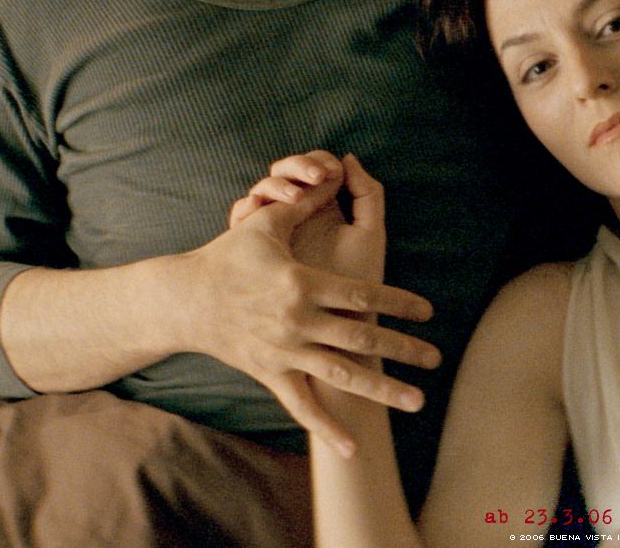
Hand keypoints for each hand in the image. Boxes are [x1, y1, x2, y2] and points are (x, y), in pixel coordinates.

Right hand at [173, 152, 438, 454]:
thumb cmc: (229, 256)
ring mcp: (284, 352)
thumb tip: (338, 171)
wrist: (183, 300)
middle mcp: (297, 321)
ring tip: (417, 401)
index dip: (397, 304)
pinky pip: (301, 406)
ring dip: (382, 390)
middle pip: (361, 338)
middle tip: (435, 358)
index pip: (362, 296)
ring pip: (341, 376)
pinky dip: (327, 428)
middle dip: (403, 349)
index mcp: (302, 284)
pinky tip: (352, 448)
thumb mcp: (267, 223)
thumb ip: (306, 201)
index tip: (427, 312)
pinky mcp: (270, 373)